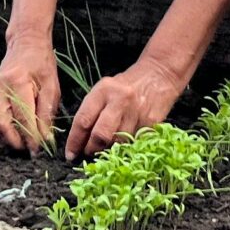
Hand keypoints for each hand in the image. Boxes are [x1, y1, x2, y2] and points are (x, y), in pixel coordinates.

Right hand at [0, 38, 61, 153]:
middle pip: (1, 124)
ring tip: (25, 145)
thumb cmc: (42, 64)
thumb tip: (45, 139)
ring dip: (9, 139)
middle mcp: (0, 88)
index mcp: (18, 82)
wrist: (25, 43)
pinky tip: (18, 134)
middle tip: (29, 152)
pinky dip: (6, 130)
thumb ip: (47, 113)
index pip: (22, 117)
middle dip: (15, 142)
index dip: (30, 137)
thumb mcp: (51, 86)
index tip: (38, 151)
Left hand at [66, 55, 189, 159]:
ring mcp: (136, 112)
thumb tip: (79, 140)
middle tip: (89, 152)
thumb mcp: (105, 90)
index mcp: (103, 90)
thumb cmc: (126, 85)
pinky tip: (127, 141)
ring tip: (109, 145)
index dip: (75, 141)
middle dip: (91, 148)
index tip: (71, 154)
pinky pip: (134, 143)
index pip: (83, 120)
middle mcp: (119, 100)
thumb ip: (92, 111)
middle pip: (100, 135)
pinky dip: (128, 146)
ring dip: (110, 149)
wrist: (158, 75)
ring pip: (118, 142)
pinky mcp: (151, 122)